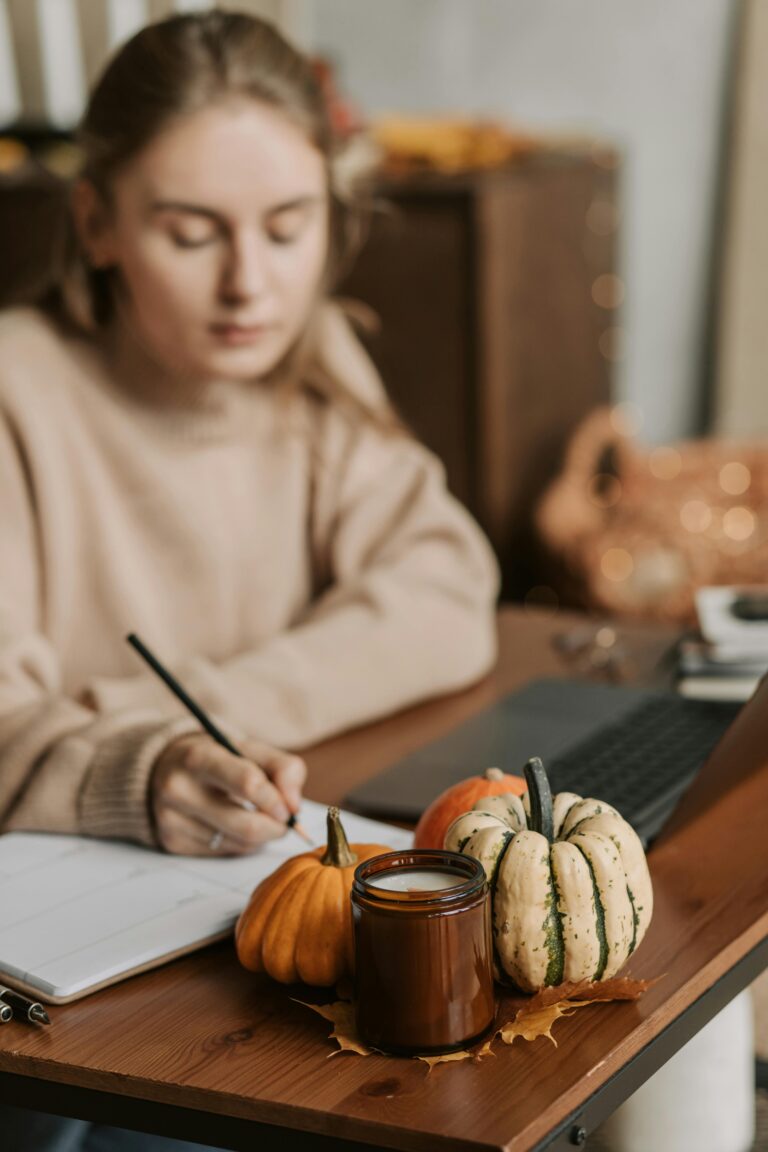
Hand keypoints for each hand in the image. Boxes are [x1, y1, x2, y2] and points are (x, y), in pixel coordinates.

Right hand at [150, 733, 306, 855]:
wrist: (166, 767)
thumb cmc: (218, 757)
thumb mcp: (250, 748)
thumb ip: (284, 768)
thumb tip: (294, 806)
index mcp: (199, 757)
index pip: (248, 783)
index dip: (275, 799)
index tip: (288, 808)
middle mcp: (178, 789)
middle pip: (245, 825)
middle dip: (276, 827)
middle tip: (284, 820)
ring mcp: (171, 819)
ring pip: (238, 843)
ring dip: (261, 836)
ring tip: (259, 818)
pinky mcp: (172, 842)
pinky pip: (224, 853)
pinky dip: (241, 844)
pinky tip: (235, 825)